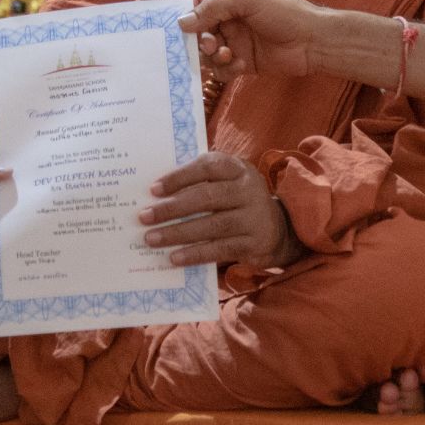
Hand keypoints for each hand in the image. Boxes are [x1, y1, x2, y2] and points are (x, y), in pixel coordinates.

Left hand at [141, 151, 301, 269]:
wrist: (279, 229)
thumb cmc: (239, 201)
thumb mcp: (228, 183)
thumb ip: (202, 182)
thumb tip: (157, 195)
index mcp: (239, 169)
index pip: (208, 167)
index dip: (180, 177)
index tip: (153, 189)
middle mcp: (249, 190)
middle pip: (206, 197)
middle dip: (172, 208)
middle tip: (144, 216)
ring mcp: (254, 217)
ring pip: (212, 225)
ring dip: (178, 233)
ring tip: (152, 238)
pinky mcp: (254, 243)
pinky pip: (220, 249)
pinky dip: (195, 254)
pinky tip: (174, 257)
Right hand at [181, 0, 326, 78]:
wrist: (311, 41)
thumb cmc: (281, 12)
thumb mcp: (245, 1)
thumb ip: (212, 8)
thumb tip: (181, 22)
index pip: (195, 2)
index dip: (186, 15)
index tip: (182, 29)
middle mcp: (227, 17)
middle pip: (197, 31)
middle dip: (200, 40)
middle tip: (212, 45)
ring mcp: (234, 40)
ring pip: (207, 53)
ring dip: (213, 57)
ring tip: (228, 56)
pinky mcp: (241, 61)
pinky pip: (221, 69)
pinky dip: (226, 69)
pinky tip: (241, 66)